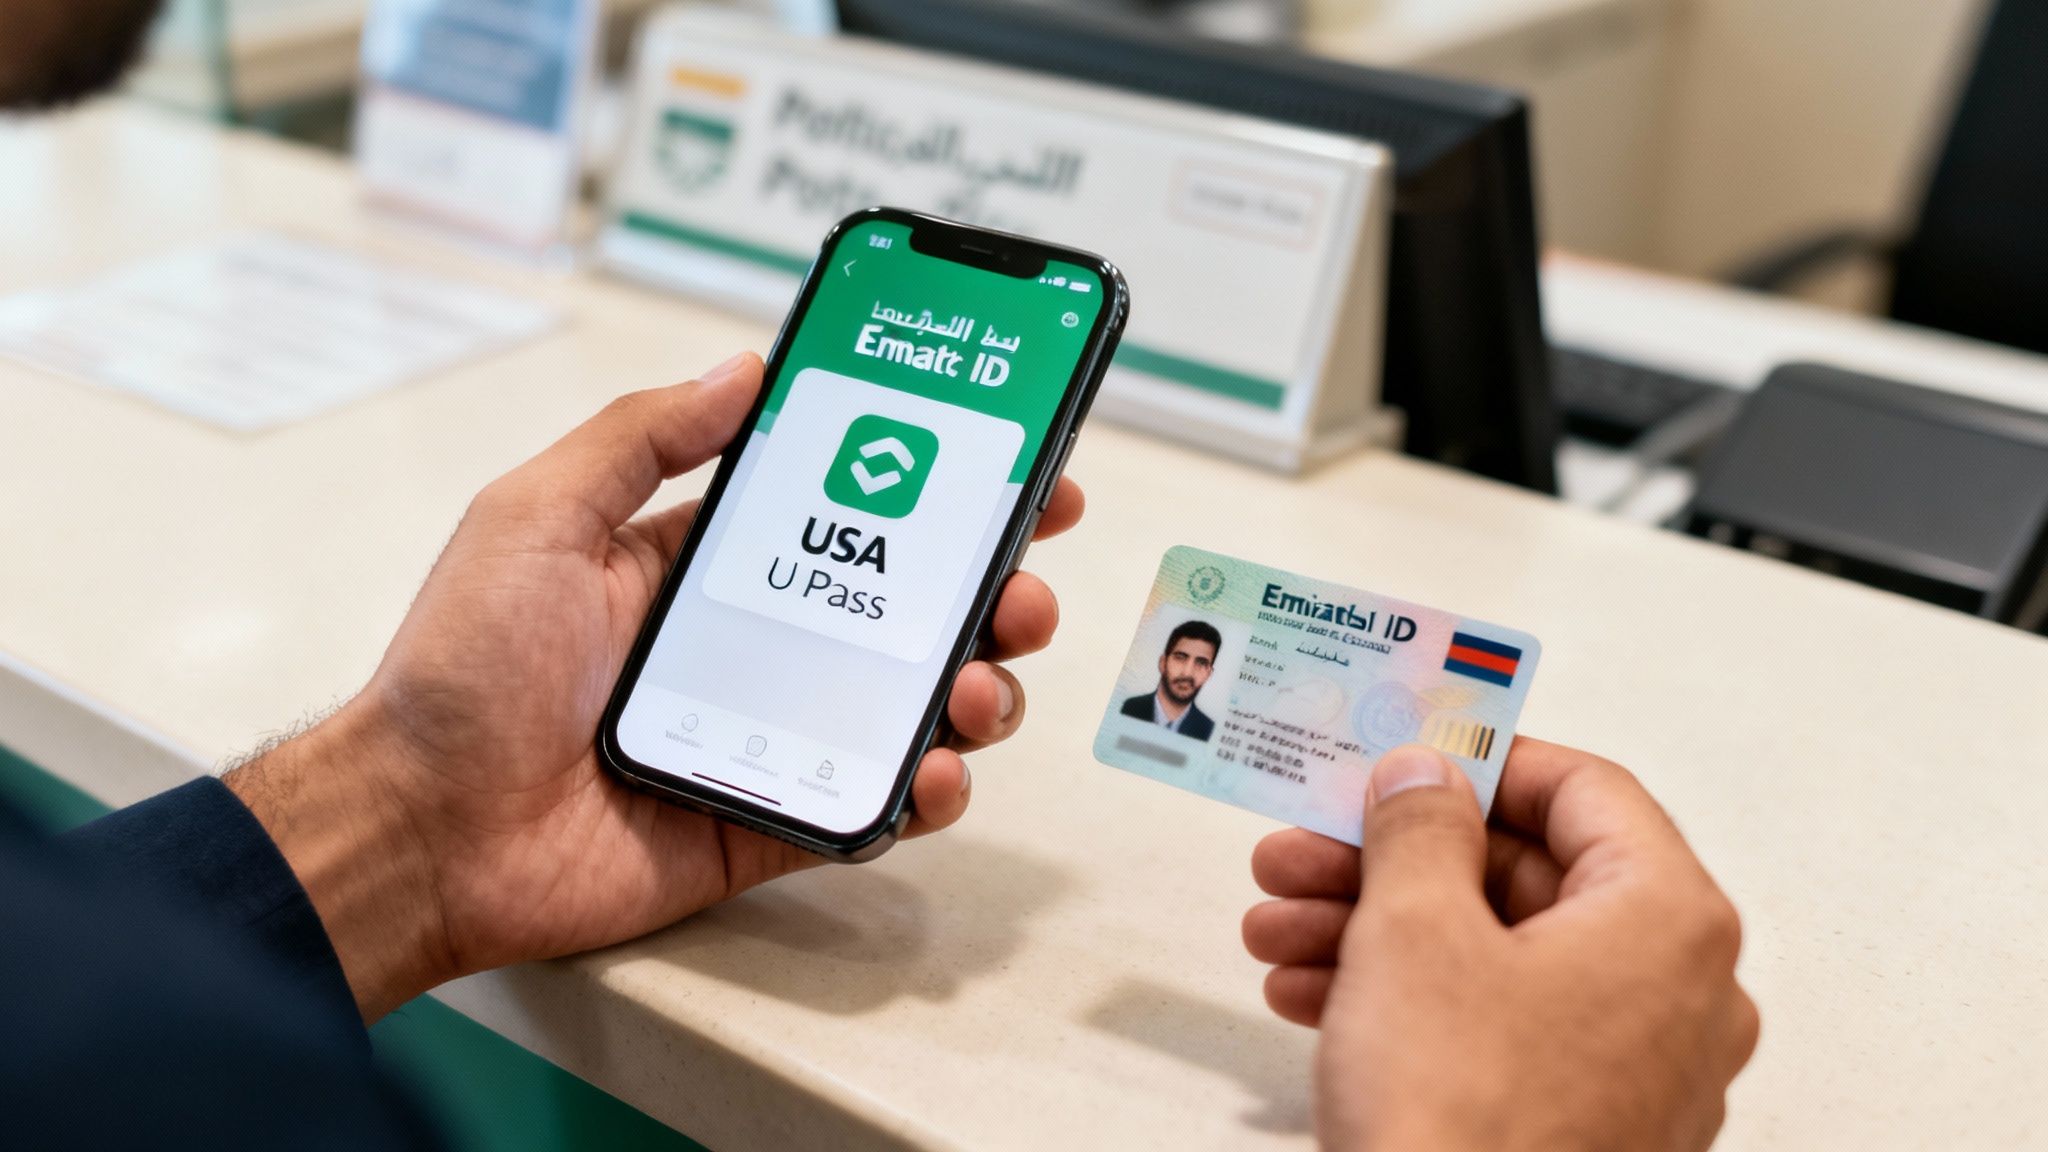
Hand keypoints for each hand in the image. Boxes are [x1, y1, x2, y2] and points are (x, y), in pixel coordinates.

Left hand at [228, 353, 1084, 1020]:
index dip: (930, 490)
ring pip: (906, 706)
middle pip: (899, 611)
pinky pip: (870, 804)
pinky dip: (923, 790)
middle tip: (1021, 583)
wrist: (420, 832)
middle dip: (984, 591)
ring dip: (973, 687)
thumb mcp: (537, 516)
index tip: (1008, 468)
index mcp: (698, 566)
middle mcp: (746, 647)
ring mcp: (766, 736)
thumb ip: (643, 437)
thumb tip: (744, 366)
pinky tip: (935, 769)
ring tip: (978, 683)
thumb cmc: (459, 673)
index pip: (842, 513)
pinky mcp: (767, 821)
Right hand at [1241, 739, 1758, 1150]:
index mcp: (1668, 921)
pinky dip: (1411, 1002)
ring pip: (1498, 958)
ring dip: (1378, 931)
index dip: (1479, 763)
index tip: (1401, 757)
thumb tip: (1425, 776)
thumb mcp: (1413, 932)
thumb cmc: (1459, 1119)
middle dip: (1393, 861)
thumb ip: (1418, 828)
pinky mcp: (1587, 1128)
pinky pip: (1499, 1031)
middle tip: (1304, 848)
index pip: (1583, 790)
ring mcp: (1638, 1071)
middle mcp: (1678, 994)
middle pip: (1526, 878)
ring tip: (1277, 928)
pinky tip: (1312, 994)